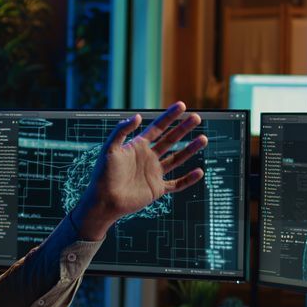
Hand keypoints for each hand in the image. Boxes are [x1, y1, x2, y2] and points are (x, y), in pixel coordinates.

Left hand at [72, 102, 206, 239]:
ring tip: (203, 139)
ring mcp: (153, 173)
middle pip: (170, 140)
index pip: (157, 127)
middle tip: (196, 118)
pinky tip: (199, 172)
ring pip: (177, 159)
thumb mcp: (109, 148)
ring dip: (190, 149)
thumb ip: (121, 131)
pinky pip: (176, 184)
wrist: (103, 201)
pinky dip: (188, 179)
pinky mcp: (157, 189)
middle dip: (183, 128)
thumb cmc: (103, 175)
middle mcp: (148, 158)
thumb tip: (137, 116)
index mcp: (138, 146)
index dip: (169, 116)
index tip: (182, 106)